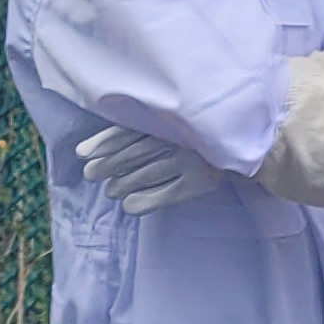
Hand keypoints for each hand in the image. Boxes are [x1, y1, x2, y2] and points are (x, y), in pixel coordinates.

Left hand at [78, 123, 228, 214]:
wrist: (241, 145)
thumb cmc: (193, 133)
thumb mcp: (169, 123)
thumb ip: (136, 130)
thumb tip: (85, 150)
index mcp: (169, 118)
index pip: (129, 129)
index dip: (103, 142)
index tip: (82, 154)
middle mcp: (179, 136)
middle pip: (135, 153)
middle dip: (108, 165)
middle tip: (92, 175)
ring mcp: (191, 158)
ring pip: (147, 174)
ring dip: (123, 184)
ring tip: (110, 191)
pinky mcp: (201, 181)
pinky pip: (167, 194)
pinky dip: (145, 201)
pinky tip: (130, 206)